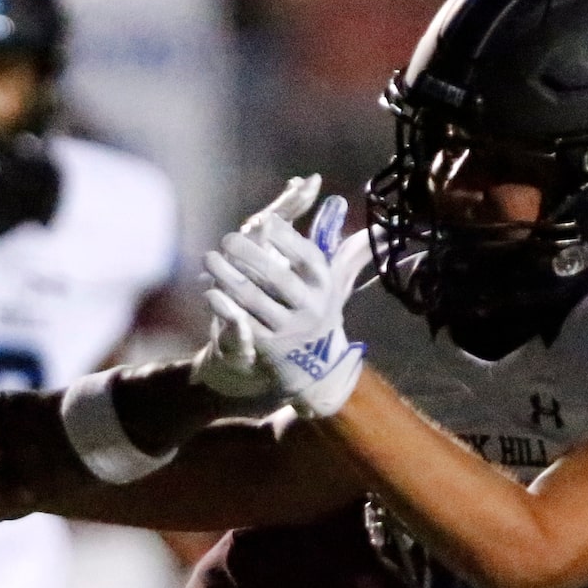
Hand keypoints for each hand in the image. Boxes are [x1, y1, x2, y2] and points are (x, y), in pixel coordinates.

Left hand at [201, 183, 369, 417]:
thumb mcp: (336, 285)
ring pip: (255, 299)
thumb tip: (378, 229)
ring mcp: (288, 329)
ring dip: (229, 277)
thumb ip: (348, 254)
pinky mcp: (267, 347)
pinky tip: (209, 289)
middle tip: (227, 237)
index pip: (307, 258)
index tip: (266, 220)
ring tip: (209, 258)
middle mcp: (309, 308)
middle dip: (250, 255)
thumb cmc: (320, 312)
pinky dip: (224, 305)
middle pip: (278, 278)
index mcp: (325, 286)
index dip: (287, 240)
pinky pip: (242, 322)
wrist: (315, 367)